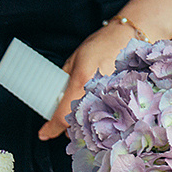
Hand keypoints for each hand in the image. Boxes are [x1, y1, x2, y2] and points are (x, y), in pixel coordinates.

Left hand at [37, 20, 144, 140]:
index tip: (44, 133)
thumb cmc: (100, 45)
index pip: (62, 115)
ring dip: (82, 125)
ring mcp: (110, 99)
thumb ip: (63, 81)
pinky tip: (94, 111)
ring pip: (91, 125)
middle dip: (67, 127)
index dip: (51, 128)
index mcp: (81, 82)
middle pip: (76, 125)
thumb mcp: (73, 61)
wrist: (128, 38)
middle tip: (62, 119)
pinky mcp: (120, 101)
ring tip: (80, 114)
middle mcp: (96, 93)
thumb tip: (55, 98)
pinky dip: (96, 119)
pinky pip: (104, 118)